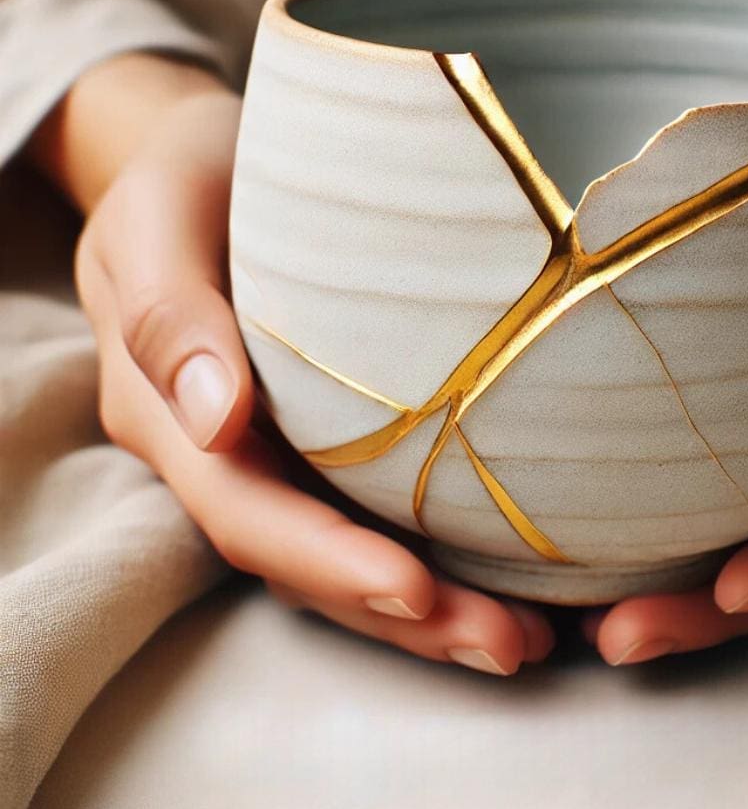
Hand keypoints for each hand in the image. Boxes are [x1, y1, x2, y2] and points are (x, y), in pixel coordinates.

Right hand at [32, 52, 553, 674]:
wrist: (215, 162)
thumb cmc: (185, 178)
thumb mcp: (156, 219)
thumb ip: (169, 313)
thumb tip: (216, 418)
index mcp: (175, 419)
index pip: (249, 515)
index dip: (329, 563)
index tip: (417, 594)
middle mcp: (232, 459)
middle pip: (311, 565)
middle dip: (407, 618)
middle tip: (510, 646)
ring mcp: (285, 459)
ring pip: (352, 558)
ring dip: (436, 614)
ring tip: (529, 642)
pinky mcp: (334, 446)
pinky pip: (385, 518)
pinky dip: (449, 561)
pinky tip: (520, 584)